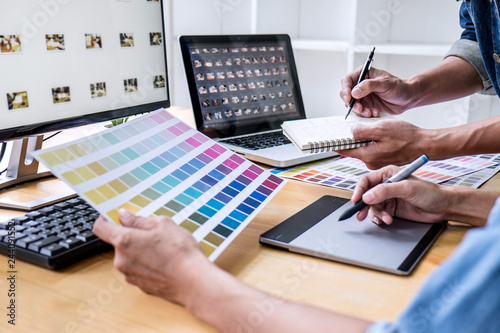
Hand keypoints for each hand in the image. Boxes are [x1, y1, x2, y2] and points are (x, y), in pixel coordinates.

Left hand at [93, 210, 207, 304]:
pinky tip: (164, 261)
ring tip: (163, 249)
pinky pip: (138, 268)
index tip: (112, 216)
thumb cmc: (180, 252)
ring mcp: (129, 275)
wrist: (194, 282)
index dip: (105, 219)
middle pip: (118, 242)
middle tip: (153, 233)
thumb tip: (124, 216)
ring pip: (129, 256)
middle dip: (132, 235)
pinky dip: (147, 263)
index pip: (100, 228)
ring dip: (140, 250)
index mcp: (124, 241)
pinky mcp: (139, 285)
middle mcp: (121, 260)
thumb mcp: (163, 224)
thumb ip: (139, 220)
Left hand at [337, 119, 429, 168]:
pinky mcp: (383, 160)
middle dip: (353, 138)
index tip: (329, 138)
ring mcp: (377, 162)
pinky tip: (381, 134)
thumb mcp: (381, 128)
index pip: (344, 150)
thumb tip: (351, 131)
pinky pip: (372, 150)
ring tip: (375, 129)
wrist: (424, 144)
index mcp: (367, 155)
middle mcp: (370, 162)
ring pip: (364, 148)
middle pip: (354, 148)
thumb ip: (362, 131)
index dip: (336, 143)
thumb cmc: (406, 136)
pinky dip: (373, 142)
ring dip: (365, 139)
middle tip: (356, 125)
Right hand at [340, 67, 414, 116]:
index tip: (349, 99)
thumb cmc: (399, 87)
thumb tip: (354, 91)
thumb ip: (368, 86)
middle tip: (360, 108)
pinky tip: (374, 112)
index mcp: (364, 74)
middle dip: (352, 103)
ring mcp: (363, 96)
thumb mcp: (384, 84)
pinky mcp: (367, 105)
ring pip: (352, 104)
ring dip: (359, 110)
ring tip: (369, 112)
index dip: (345, 90)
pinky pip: (360, 111)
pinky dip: (365, 114)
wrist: (407, 99)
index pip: (347, 80)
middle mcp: (361, 85)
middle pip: (347, 94)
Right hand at [352, 165, 449, 224]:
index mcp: (388, 174)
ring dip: (376, 214)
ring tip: (386, 218)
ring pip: (371, 206)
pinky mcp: (391, 208)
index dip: (359, 190)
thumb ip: (386, 191)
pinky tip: (387, 220)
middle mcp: (386, 185)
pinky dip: (380, 218)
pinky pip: (378, 213)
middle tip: (360, 215)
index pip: (366, 180)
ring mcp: (388, 197)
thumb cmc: (430, 192)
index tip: (356, 200)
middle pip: (366, 195)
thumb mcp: (407, 189)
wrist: (443, 206)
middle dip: (364, 205)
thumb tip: (367, 197)